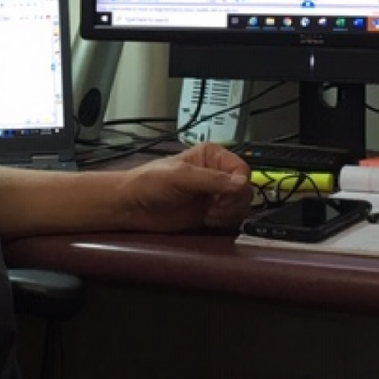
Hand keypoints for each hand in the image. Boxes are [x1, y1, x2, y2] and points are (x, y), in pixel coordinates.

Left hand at [118, 143, 251, 231]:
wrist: (133, 206)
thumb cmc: (149, 183)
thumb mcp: (179, 177)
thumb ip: (211, 179)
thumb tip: (241, 183)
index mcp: (211, 156)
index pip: (242, 168)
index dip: (238, 184)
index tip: (222, 196)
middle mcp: (216, 173)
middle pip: (245, 188)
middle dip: (233, 201)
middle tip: (214, 207)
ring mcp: (215, 194)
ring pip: (242, 205)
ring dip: (229, 213)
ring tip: (209, 214)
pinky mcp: (211, 212)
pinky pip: (232, 218)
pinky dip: (225, 222)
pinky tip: (208, 220)